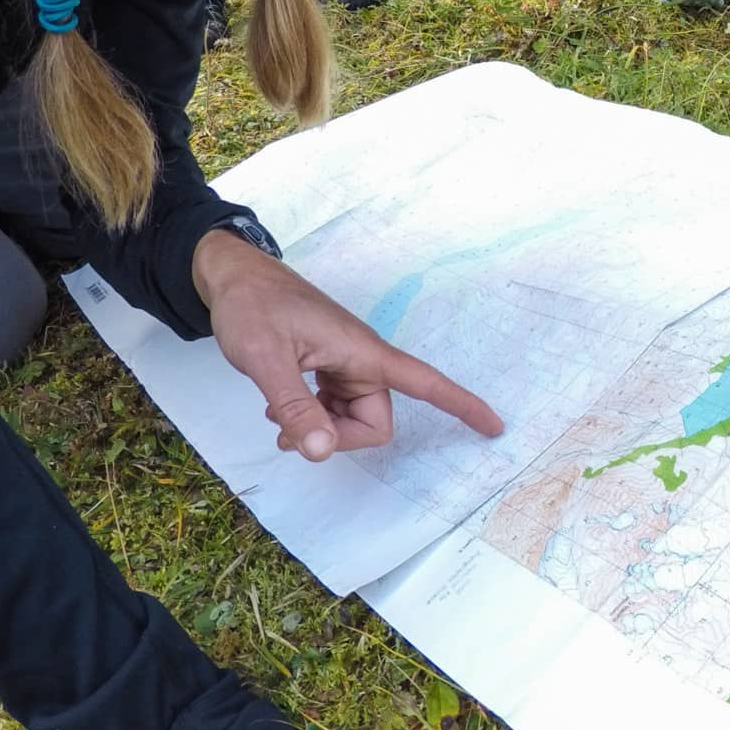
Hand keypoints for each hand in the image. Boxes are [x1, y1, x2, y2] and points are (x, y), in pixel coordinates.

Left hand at [193, 228, 503, 460]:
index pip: (427, 383)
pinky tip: (282, 410)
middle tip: (290, 432)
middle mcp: (363, 362)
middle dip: (338, 437)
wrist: (234, 276)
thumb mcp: (266, 358)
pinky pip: (336, 409)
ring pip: (352, 420)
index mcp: (364, 354)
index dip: (463, 406)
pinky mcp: (329, 369)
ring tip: (279, 419)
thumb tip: (324, 453)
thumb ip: (295, 407)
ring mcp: (346, 366)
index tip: (495, 427)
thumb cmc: (254, 306)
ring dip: (320, 429)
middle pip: (374, 422)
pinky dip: (312, 417)